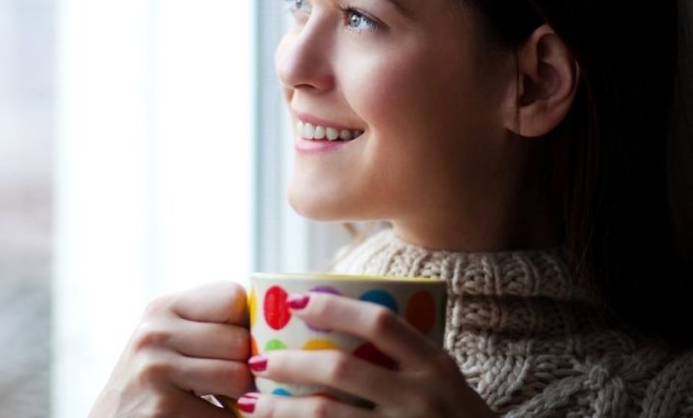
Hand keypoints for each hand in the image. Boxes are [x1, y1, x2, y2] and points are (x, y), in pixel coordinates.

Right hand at [90, 281, 254, 416]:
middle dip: (247, 368)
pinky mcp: (162, 407)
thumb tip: (280, 321)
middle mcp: (156, 332)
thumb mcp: (168, 342)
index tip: (239, 346)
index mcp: (163, 308)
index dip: (246, 324)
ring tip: (228, 403)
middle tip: (239, 385)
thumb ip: (208, 327)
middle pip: (240, 341)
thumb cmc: (153, 386)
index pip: (232, 296)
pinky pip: (224, 415)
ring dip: (242, 399)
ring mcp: (156, 369)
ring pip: (238, 377)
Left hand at [239, 292, 494, 417]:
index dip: (334, 308)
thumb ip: (403, 353)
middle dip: (291, 363)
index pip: (380, 322)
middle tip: (257, 359)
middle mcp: (420, 396)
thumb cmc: (456, 416)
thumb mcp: (442, 378)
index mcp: (434, 365)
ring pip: (326, 415)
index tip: (295, 301)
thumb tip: (335, 318)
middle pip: (341, 369)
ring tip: (251, 400)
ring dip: (281, 407)